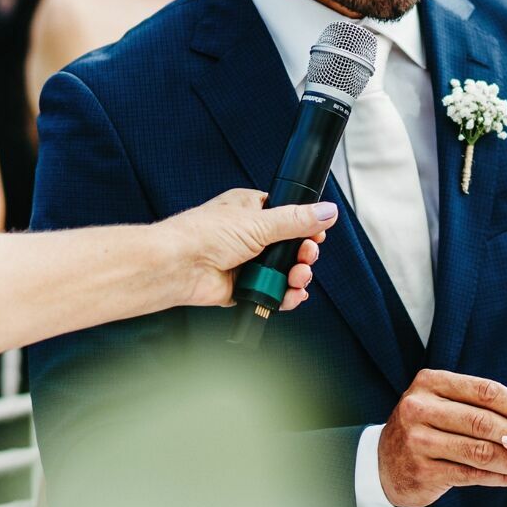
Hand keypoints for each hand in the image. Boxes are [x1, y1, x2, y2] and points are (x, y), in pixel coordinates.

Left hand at [167, 189, 336, 311]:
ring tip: (298, 278)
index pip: (289, 217)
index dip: (306, 229)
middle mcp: (250, 236)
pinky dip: (285, 296)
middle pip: (291, 248)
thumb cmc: (205, 234)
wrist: (179, 266)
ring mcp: (247, 263)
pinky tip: (291, 295)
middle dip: (304, 255)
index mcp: (251, 210)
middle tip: (306, 256)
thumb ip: (297, 220)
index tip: (317, 236)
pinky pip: (272, 292)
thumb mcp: (259, 221)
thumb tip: (327, 211)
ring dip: (297, 277)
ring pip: (284, 272)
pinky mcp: (244, 287)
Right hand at [377, 370, 506, 506]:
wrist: (381, 463)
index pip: (484, 390)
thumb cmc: (426, 429)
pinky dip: (498, 477)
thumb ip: (482, 408)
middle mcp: (419, 406)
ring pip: (479, 450)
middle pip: (483, 420)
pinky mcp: (421, 469)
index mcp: (430, 382)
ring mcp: (417, 439)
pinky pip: (469, 474)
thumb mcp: (444, 406)